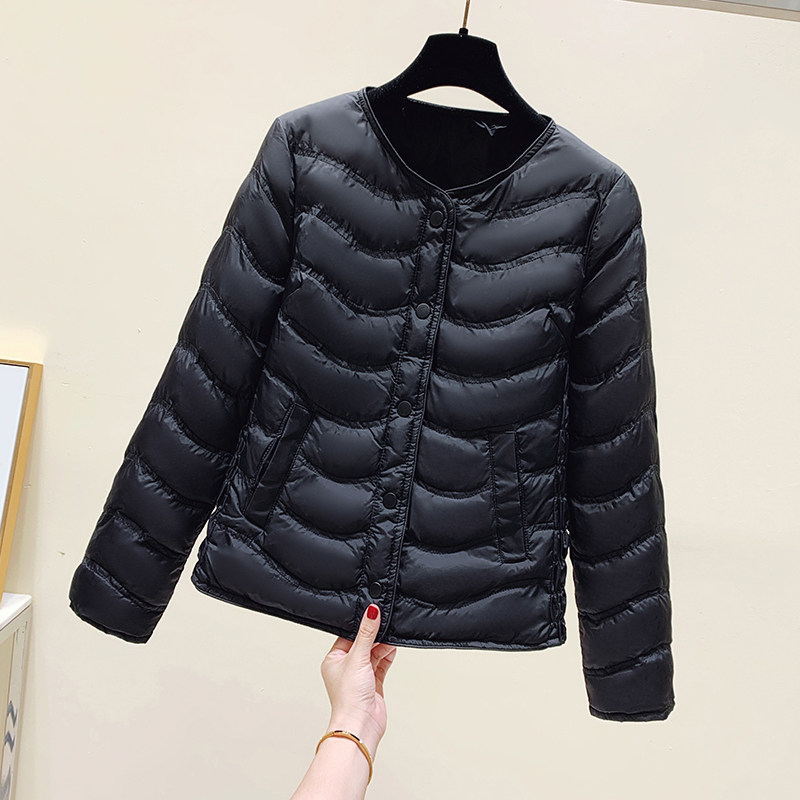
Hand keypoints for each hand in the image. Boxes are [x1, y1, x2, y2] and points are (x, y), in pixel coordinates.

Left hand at [320, 603, 397, 755]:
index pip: (348, 636)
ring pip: (373, 653)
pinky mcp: (373, 683)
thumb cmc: (349, 697)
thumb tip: (371, 612)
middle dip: (374, 636)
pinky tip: (393, 648)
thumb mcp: (358, 658)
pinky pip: (381, 664)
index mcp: (334, 659)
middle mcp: (346, 667)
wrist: (361, 724)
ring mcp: (360, 676)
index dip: (361, 626)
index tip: (373, 615)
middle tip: (385, 624)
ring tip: (391, 636)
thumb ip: (367, 634)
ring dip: (383, 646)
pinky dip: (387, 656)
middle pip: (363, 644)